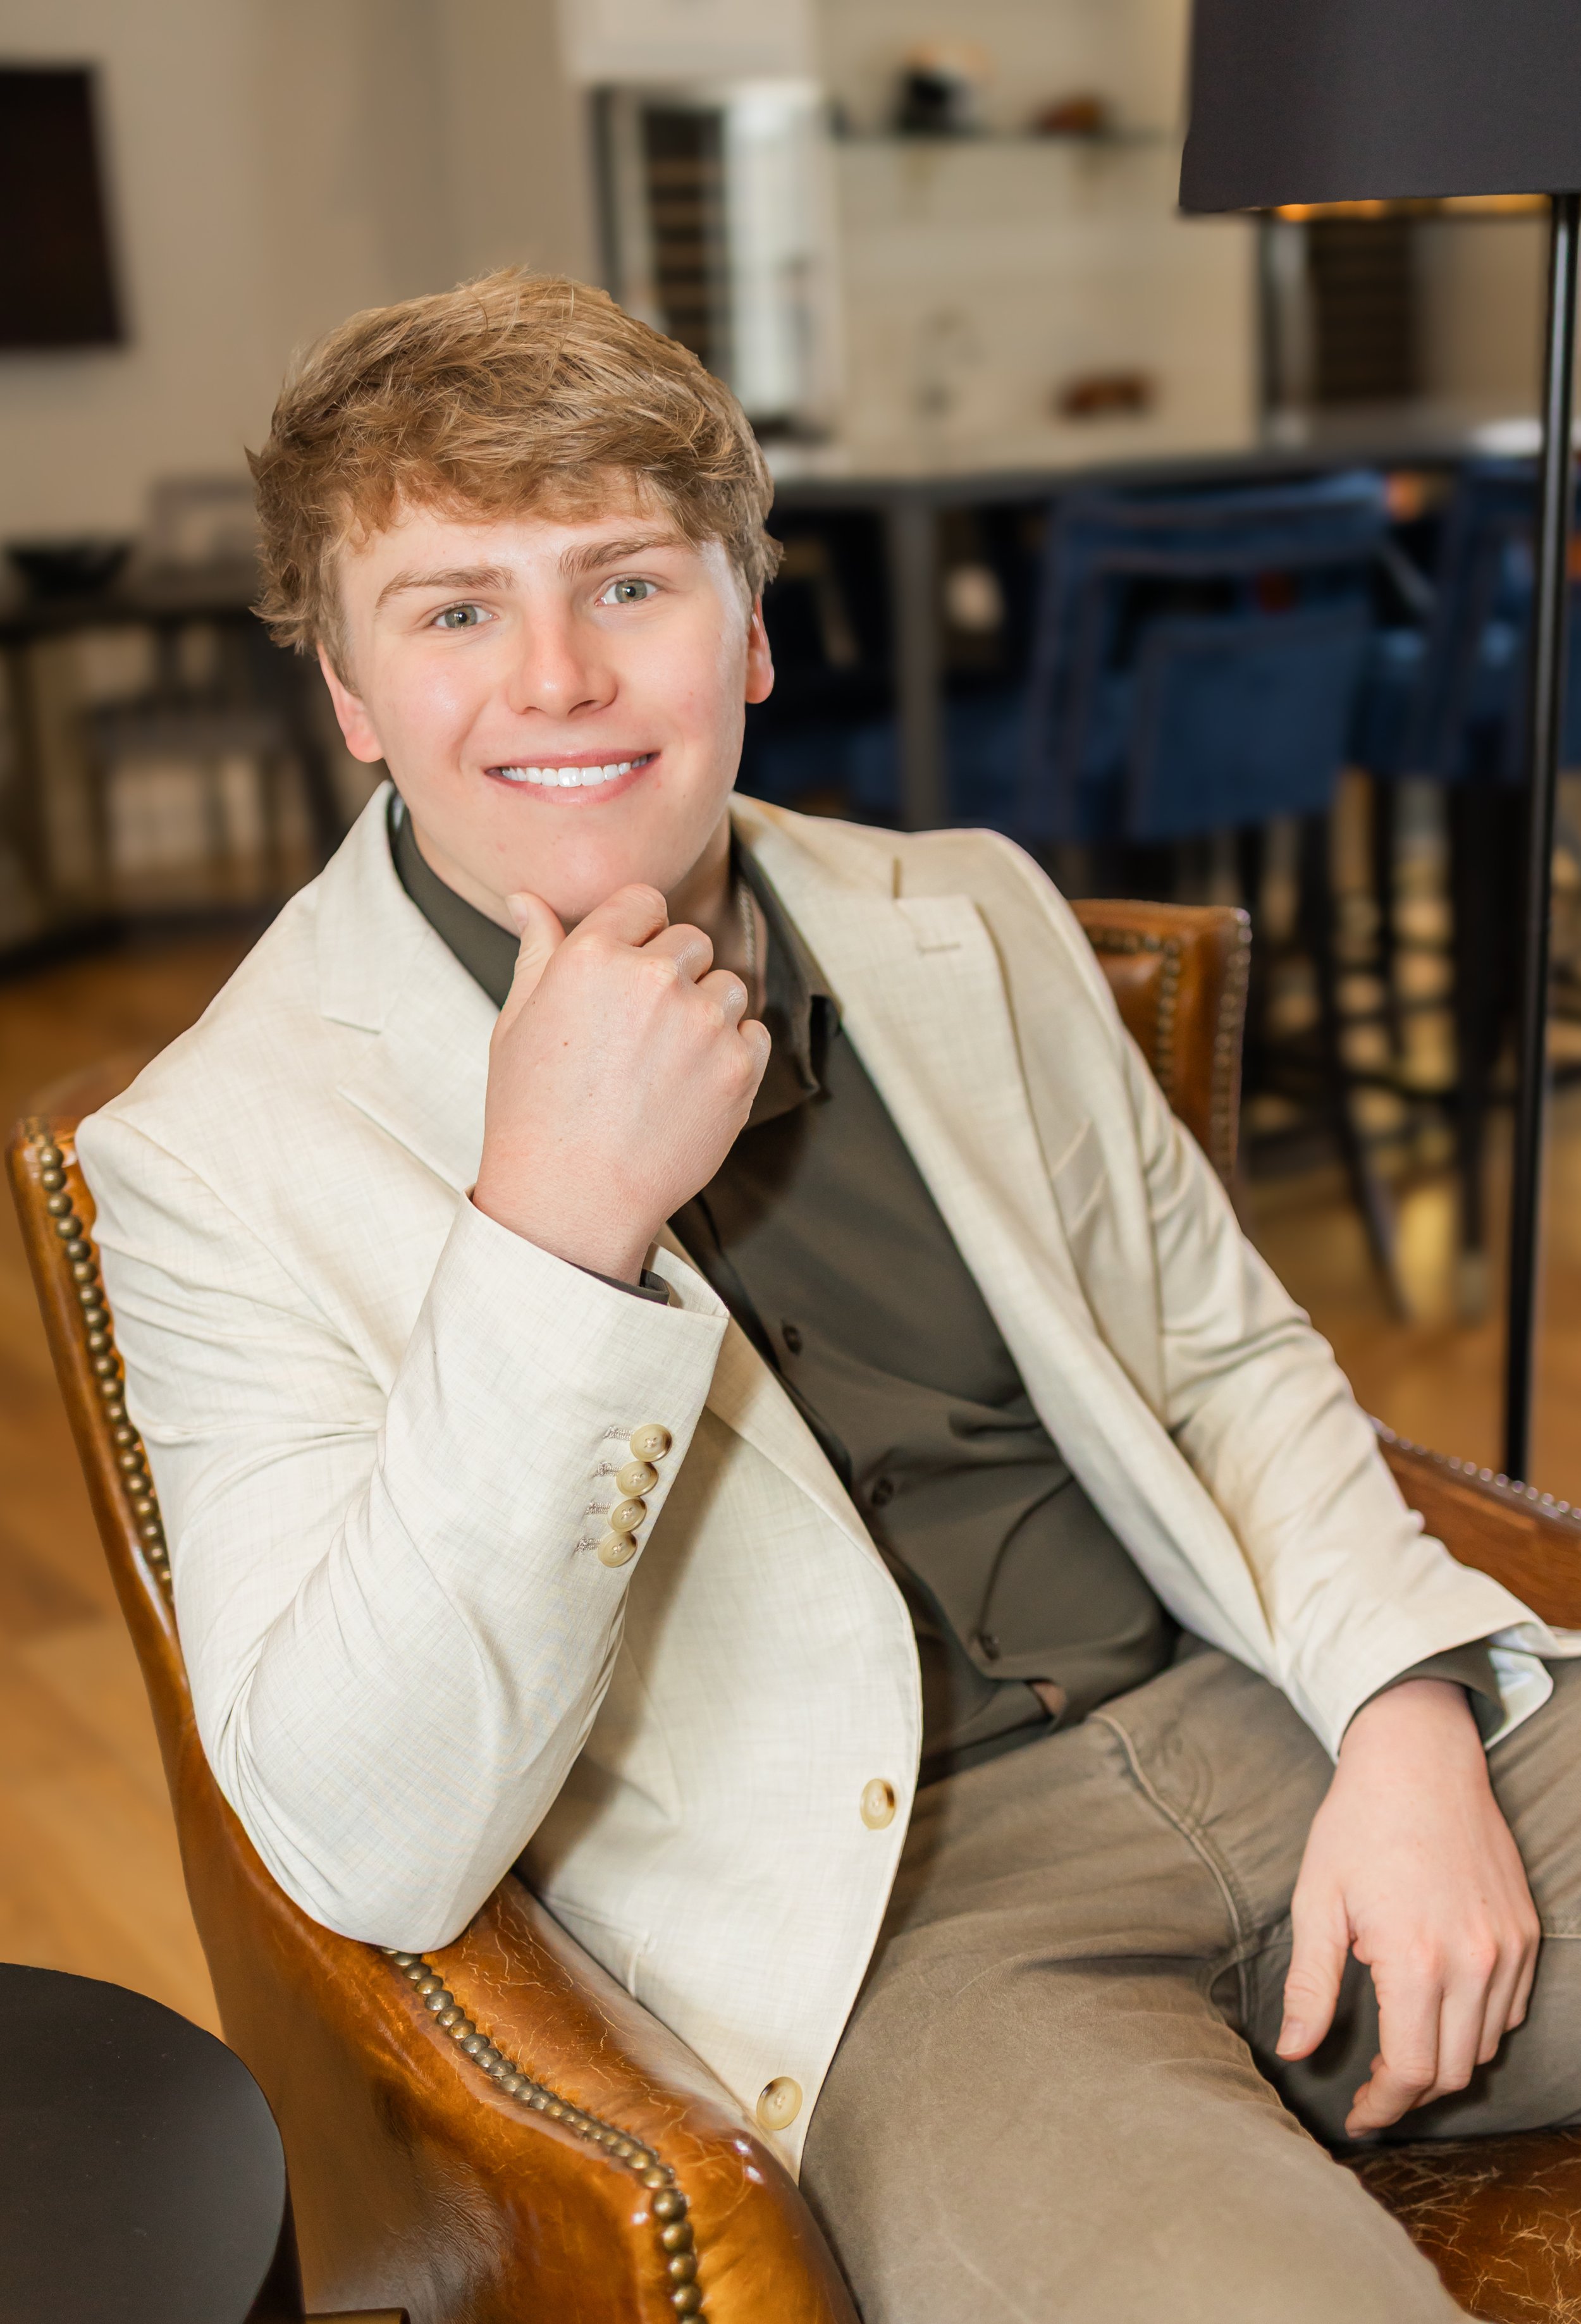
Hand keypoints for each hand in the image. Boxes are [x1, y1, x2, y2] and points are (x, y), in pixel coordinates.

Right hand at [472, 884, 769, 1281]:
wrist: (573, 1197)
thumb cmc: (535, 1114)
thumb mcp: (516, 1023)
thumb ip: (536, 951)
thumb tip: (526, 899)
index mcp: (593, 955)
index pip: (643, 901)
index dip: (638, 933)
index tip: (629, 971)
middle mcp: (655, 978)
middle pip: (691, 940)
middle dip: (673, 973)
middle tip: (642, 1031)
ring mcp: (704, 1022)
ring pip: (728, 985)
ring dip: (706, 1012)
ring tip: (664, 1063)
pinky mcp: (740, 1067)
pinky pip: (754, 1034)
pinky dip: (732, 1054)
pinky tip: (689, 1086)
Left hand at [1277, 1677, 1538, 2136]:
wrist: (1418, 1760)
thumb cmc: (1357, 1826)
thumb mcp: (1317, 1901)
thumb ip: (1311, 1984)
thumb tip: (1296, 2050)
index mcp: (1416, 1959)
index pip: (1413, 2070)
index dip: (1384, 2103)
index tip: (1359, 2113)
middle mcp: (1474, 1961)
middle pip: (1455, 2070)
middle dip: (1412, 2092)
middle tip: (1374, 2088)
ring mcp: (1508, 1947)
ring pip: (1487, 2045)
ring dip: (1447, 2062)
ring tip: (1403, 2051)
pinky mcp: (1525, 1932)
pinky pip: (1511, 2009)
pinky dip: (1480, 2027)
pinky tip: (1442, 2012)